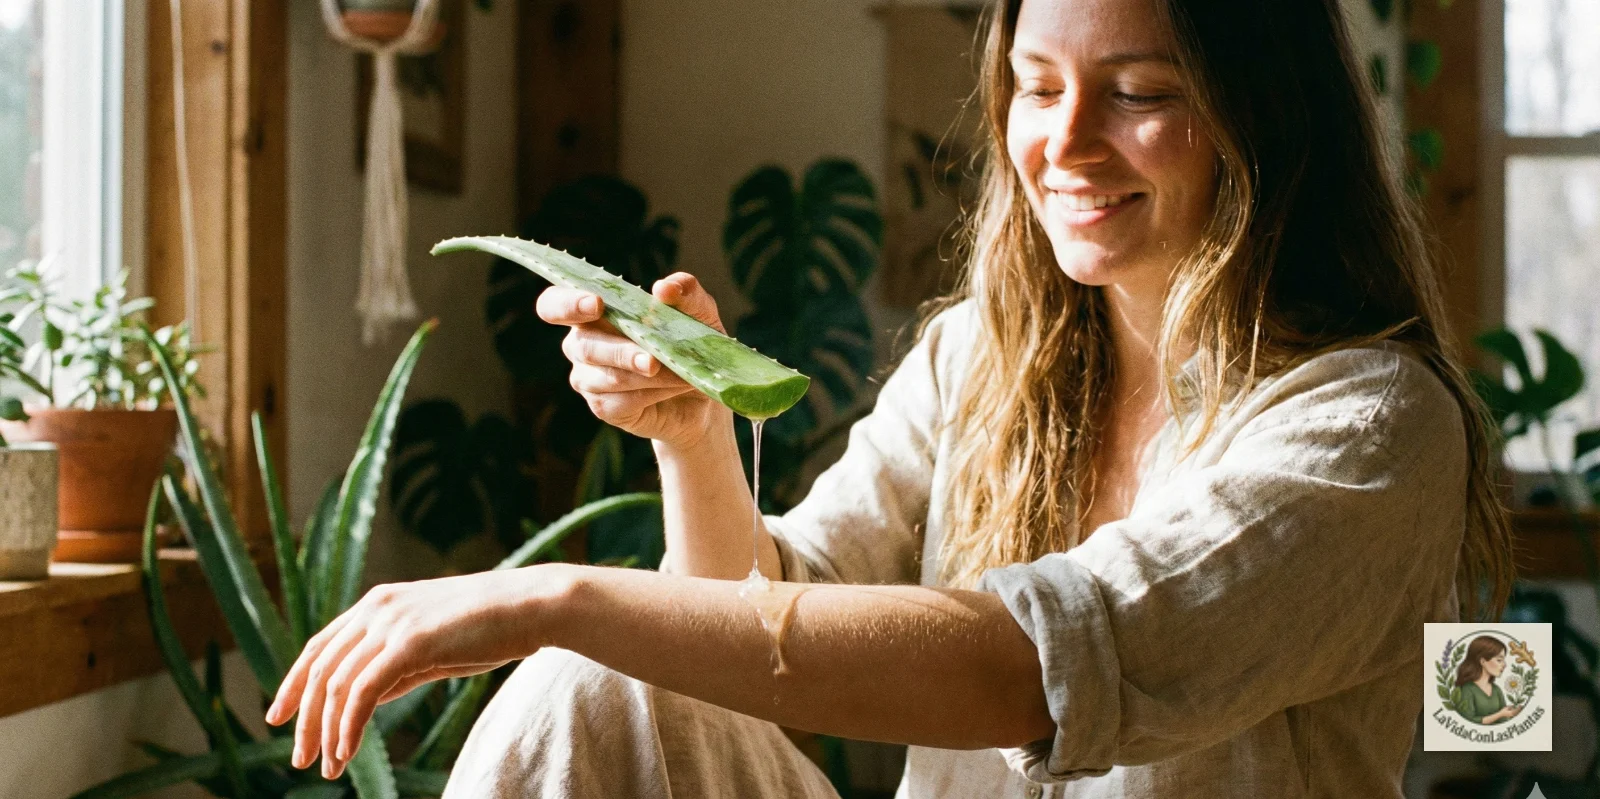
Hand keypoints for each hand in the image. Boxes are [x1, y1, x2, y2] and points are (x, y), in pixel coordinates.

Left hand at [264, 566, 572, 778]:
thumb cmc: (491, 626)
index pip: (320, 646)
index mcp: (378, 603)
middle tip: (300, 757)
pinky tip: (346, 752)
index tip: (279, 717)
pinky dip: (349, 726)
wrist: (531, 606)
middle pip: (321, 668)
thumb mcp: (432, 646)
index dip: (294, 683)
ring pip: (337, 685)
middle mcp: (376, 608)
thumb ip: (395, 666)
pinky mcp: (409, 642)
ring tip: (327, 766)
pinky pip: (362, 692)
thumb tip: (364, 697)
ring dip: (326, 730)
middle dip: (304, 717)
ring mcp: (391, 622)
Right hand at [537, 272, 731, 449]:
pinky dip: (652, 394)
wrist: (704, 390)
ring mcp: (588, 378)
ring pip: (608, 377)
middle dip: (622, 352)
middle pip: (583, 346)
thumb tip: (663, 289)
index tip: (596, 305)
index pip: (554, 304)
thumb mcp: (697, 312)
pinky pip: (620, 402)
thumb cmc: (690, 341)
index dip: (566, 304)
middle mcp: (582, 344)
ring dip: (647, 376)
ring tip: (680, 374)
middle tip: (652, 360)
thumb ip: (684, 291)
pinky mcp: (603, 407)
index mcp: (592, 313)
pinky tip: (674, 387)